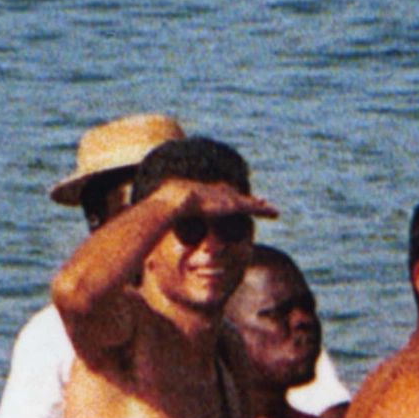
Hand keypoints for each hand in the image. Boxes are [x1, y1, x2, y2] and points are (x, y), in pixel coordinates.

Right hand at [165, 182, 279, 226]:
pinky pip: (251, 207)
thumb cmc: (161, 211)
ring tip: (269, 206)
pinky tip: (273, 212)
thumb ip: (159, 220)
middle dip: (245, 199)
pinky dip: (262, 210)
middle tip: (259, 199)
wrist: (169, 203)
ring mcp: (222, 198)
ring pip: (245, 201)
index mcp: (199, 194)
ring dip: (258, 205)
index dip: (225, 199)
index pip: (215, 196)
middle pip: (233, 195)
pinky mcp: (230, 205)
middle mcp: (214, 193)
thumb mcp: (161, 216)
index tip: (232, 202)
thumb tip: (145, 224)